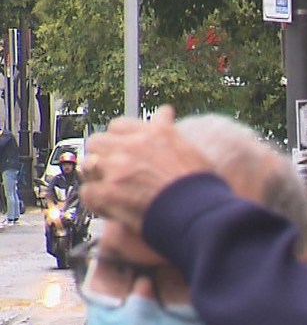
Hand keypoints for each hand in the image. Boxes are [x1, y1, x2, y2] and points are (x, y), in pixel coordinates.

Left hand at [78, 105, 213, 233]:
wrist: (198, 213)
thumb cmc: (199, 186)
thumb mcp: (188, 149)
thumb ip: (169, 129)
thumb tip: (165, 111)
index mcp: (153, 134)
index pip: (119, 126)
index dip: (119, 139)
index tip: (123, 150)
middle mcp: (132, 147)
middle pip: (97, 142)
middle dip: (102, 155)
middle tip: (112, 171)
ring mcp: (117, 169)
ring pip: (89, 166)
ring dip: (96, 177)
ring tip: (110, 190)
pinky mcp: (108, 192)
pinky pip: (88, 193)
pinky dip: (97, 202)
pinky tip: (110, 208)